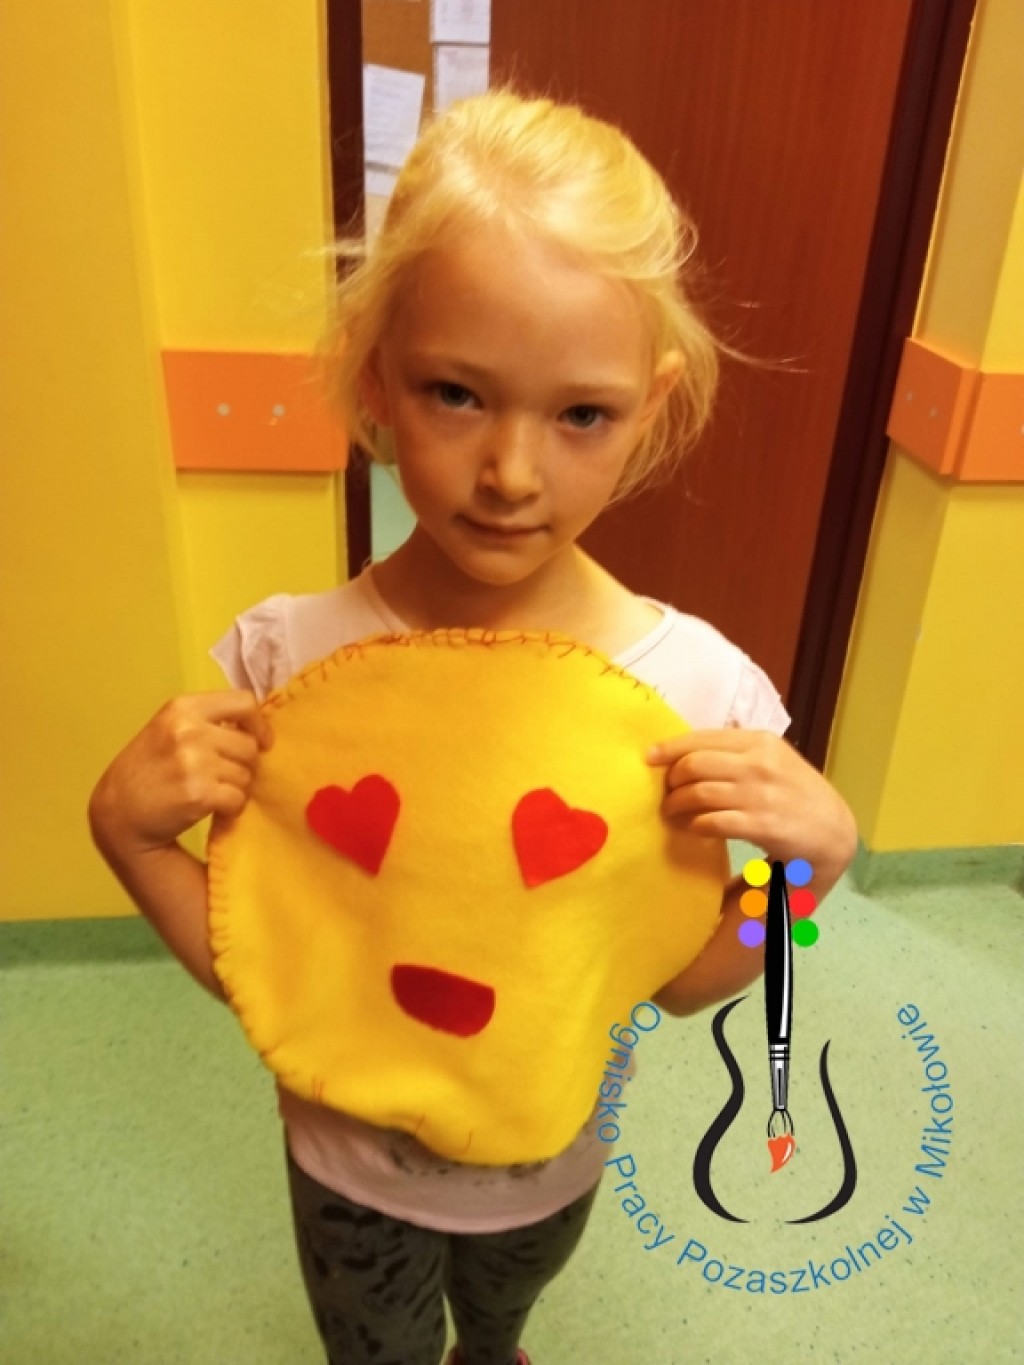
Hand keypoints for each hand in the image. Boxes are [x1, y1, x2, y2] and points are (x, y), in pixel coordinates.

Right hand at [89, 691, 272, 857]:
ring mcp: (195, 762)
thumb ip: (208, 722)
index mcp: (183, 707)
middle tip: (222, 777)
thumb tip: (257, 727)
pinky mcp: (199, 794)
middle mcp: (189, 730)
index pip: (244, 701)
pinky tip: (212, 810)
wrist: (117, 813)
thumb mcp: (170, 729)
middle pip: (249, 744)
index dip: (258, 724)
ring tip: (211, 793)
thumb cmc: (148, 769)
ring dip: (236, 788)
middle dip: (244, 765)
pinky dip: (231, 810)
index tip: (260, 741)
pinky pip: (238, 799)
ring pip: (246, 774)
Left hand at [646, 729, 856, 889]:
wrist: (833, 830)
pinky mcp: (762, 824)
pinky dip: (695, 825)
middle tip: (665, 793)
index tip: (648, 757)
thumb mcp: (771, 760)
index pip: (702, 738)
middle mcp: (759, 762)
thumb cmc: (795, 792)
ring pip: (699, 793)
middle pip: (694, 764)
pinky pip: (713, 821)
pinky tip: (692, 829)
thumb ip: (735, 752)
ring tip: (671, 813)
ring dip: (677, 805)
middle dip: (672, 780)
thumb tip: (685, 753)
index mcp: (759, 740)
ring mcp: (761, 793)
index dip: (670, 747)